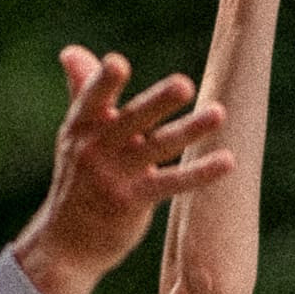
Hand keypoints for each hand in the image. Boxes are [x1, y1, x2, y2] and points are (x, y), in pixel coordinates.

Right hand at [13, 48, 234, 293]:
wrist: (67, 242)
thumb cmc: (78, 179)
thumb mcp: (76, 136)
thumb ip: (83, 92)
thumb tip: (71, 51)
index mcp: (80, 127)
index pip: (91, 99)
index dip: (103, 82)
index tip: (116, 62)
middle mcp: (95, 149)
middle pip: (132, 119)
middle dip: (158, 102)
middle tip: (184, 84)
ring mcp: (114, 177)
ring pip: (159, 146)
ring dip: (190, 130)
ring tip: (220, 112)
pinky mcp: (133, 202)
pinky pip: (172, 183)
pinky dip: (200, 173)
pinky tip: (228, 160)